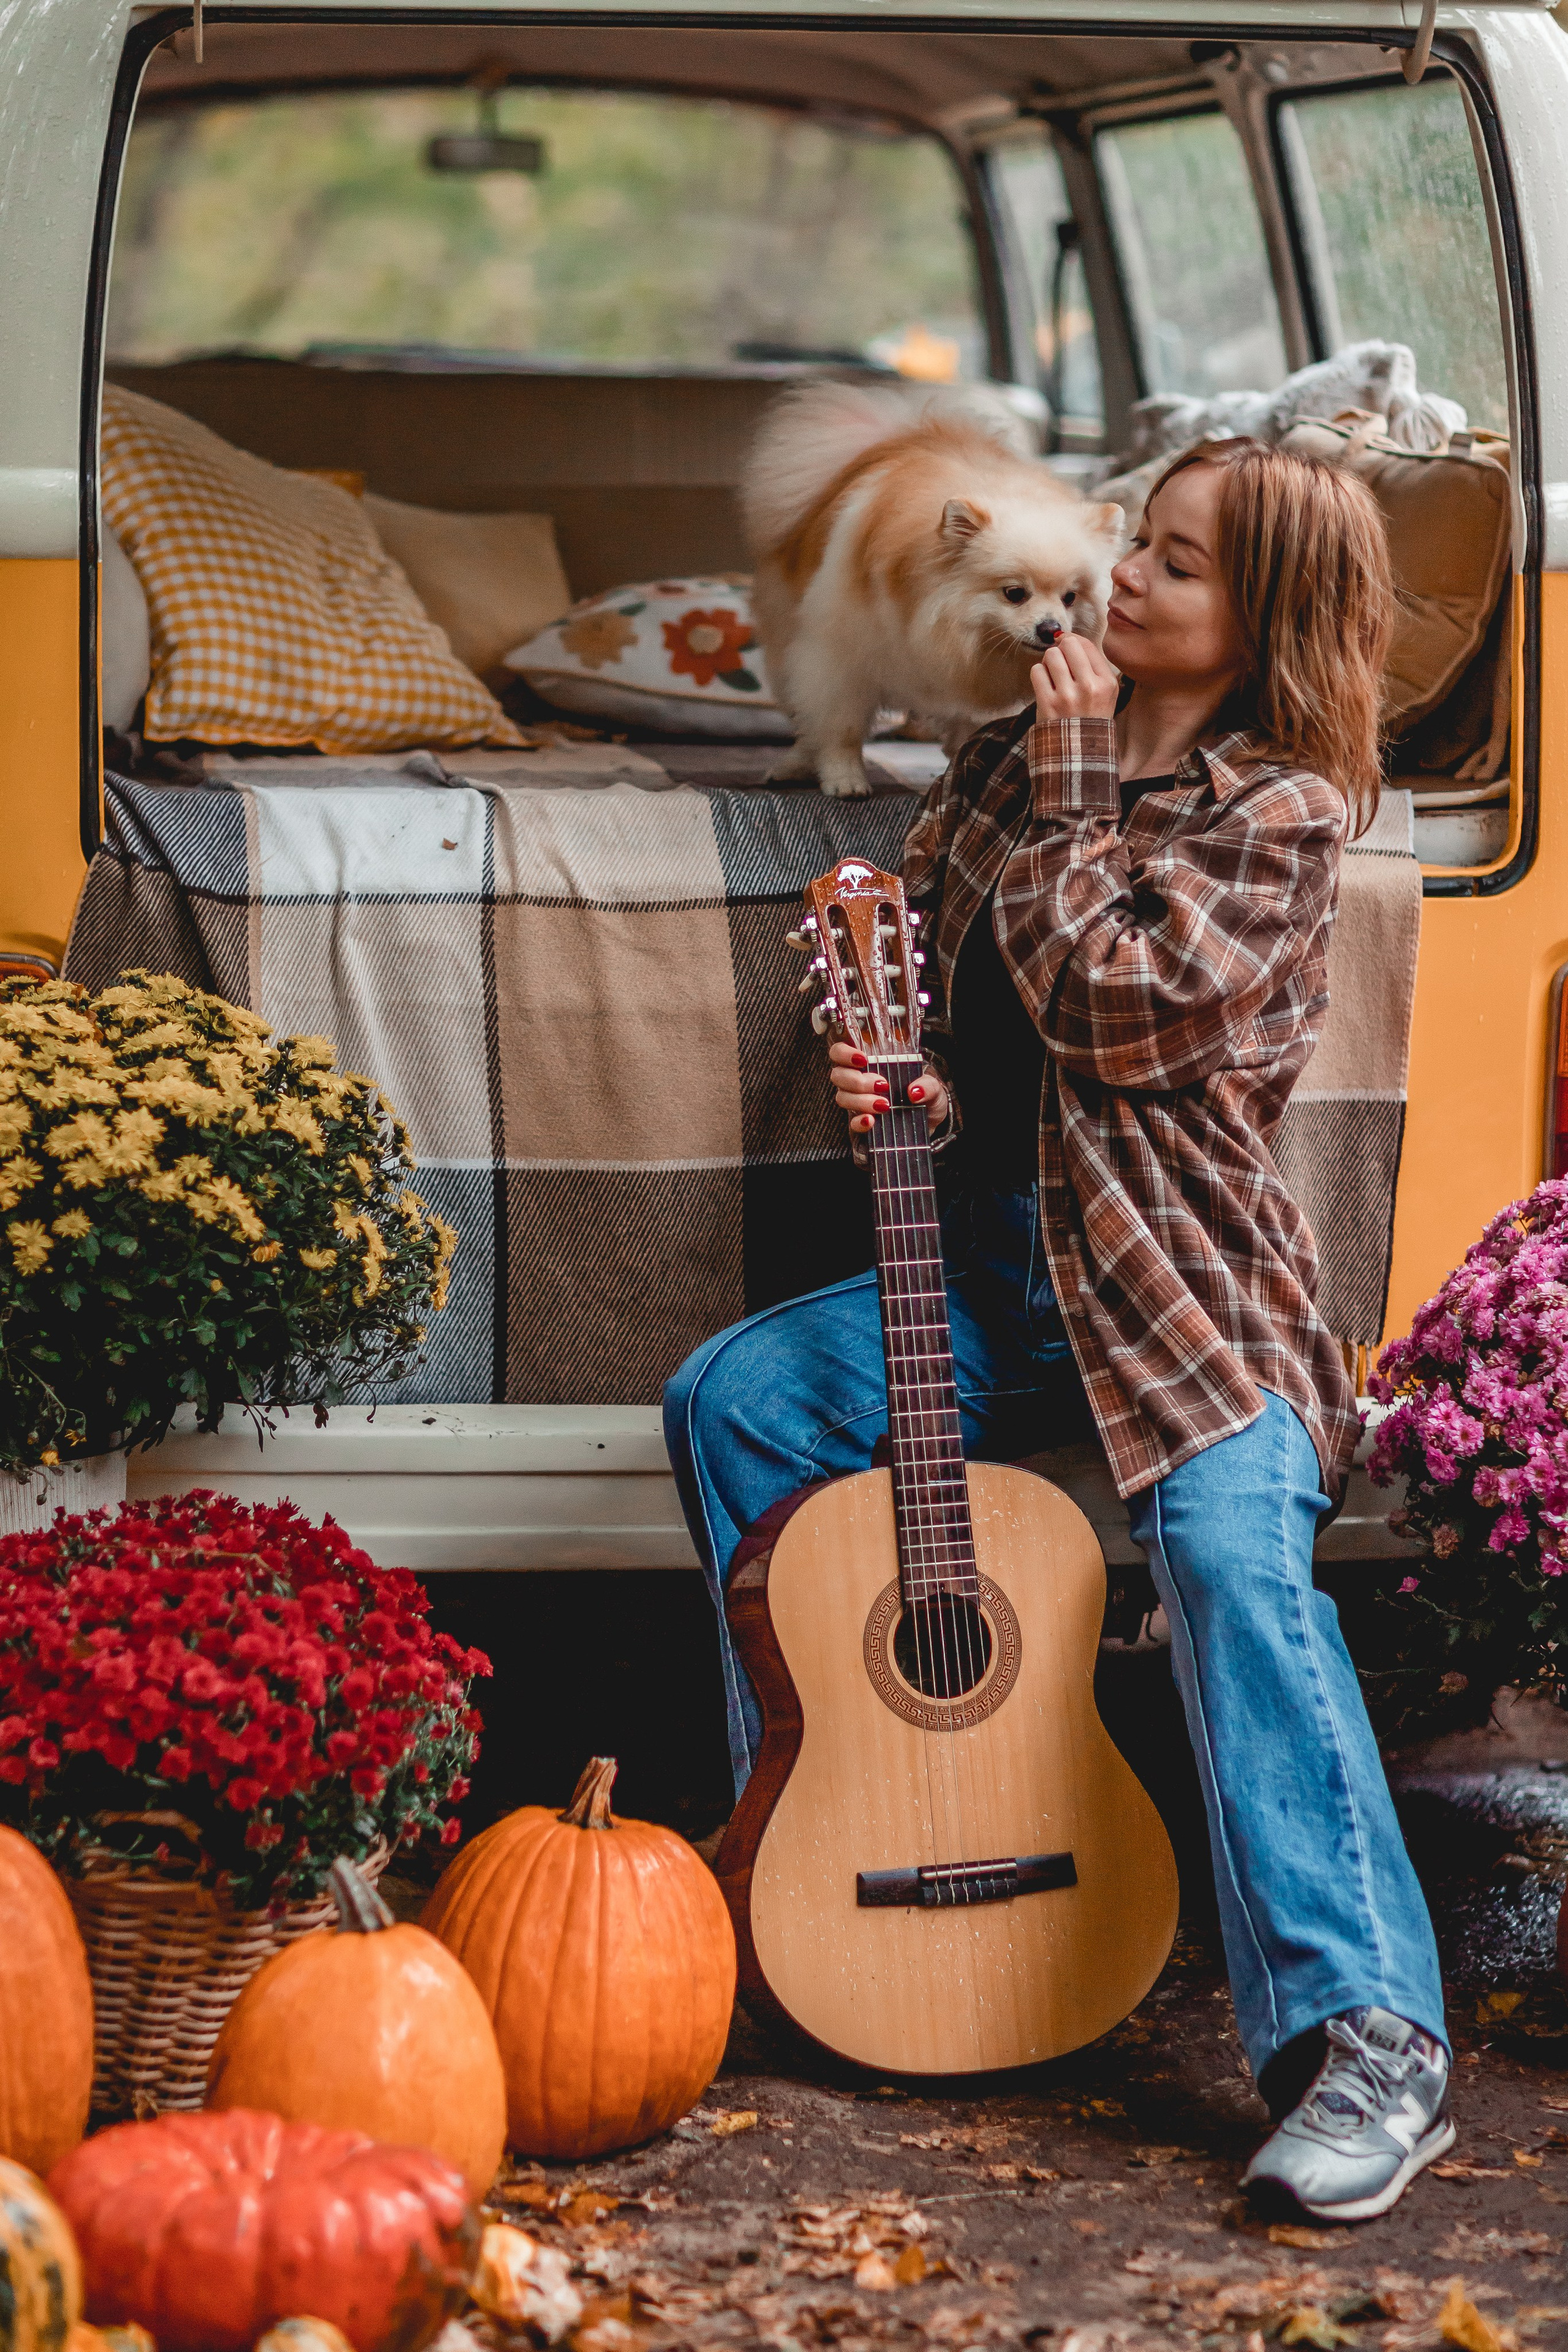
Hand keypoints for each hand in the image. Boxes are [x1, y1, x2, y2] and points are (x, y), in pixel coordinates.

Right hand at [828, 1041, 948, 1135]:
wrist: (930, 1120)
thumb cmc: (925, 1095)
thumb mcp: (933, 1086)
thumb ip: (927, 1085)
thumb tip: (914, 1091)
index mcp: (868, 1063)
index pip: (839, 1052)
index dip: (843, 1053)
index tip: (862, 1059)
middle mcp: (857, 1080)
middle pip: (838, 1075)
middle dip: (857, 1080)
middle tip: (882, 1084)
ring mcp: (858, 1101)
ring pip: (842, 1097)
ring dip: (861, 1100)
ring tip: (884, 1105)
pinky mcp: (863, 1122)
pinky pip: (852, 1122)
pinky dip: (859, 1121)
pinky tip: (871, 1121)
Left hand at [1031, 632, 1119, 724]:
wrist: (1078, 751)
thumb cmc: (1091, 717)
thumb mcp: (1106, 692)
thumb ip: (1092, 664)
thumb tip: (1065, 637)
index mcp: (1107, 682)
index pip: (1087, 645)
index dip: (1073, 640)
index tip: (1067, 646)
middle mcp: (1089, 687)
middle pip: (1068, 645)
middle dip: (1061, 650)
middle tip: (1060, 663)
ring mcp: (1067, 696)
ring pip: (1051, 655)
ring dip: (1049, 661)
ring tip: (1053, 675)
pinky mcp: (1047, 704)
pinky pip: (1036, 671)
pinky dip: (1039, 674)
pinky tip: (1045, 684)